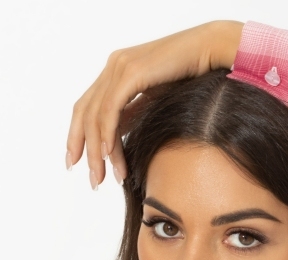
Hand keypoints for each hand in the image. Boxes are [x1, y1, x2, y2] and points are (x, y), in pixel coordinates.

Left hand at [66, 19, 244, 188]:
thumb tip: (116, 135)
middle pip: (84, 113)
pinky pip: (112, 109)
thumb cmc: (191, 75)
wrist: (209, 51)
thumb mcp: (155, 99)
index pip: (86, 107)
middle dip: (81, 148)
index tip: (78, 162)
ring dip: (98, 150)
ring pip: (95, 115)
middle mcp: (112, 67)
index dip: (78, 136)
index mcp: (115, 71)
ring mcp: (120, 68)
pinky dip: (108, 133)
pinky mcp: (131, 73)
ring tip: (103, 177)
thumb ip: (133, 113)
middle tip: (91, 180)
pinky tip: (109, 155)